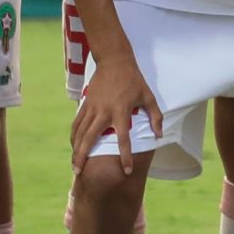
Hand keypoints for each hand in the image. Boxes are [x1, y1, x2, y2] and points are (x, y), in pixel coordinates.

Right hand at [71, 50, 162, 176]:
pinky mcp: (85, 104)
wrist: (114, 61)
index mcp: (121, 112)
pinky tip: (74, 145)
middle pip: (90, 139)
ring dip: (75, 149)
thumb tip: (159, 135)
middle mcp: (104, 112)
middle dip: (83, 157)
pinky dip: (74, 136)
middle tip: (79, 172)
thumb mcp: (148, 97)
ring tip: (74, 165)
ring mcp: (92, 108)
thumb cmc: (133, 80)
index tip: (127, 170)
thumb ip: (155, 117)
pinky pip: (77, 123)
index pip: (123, 139)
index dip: (126, 156)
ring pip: (79, 133)